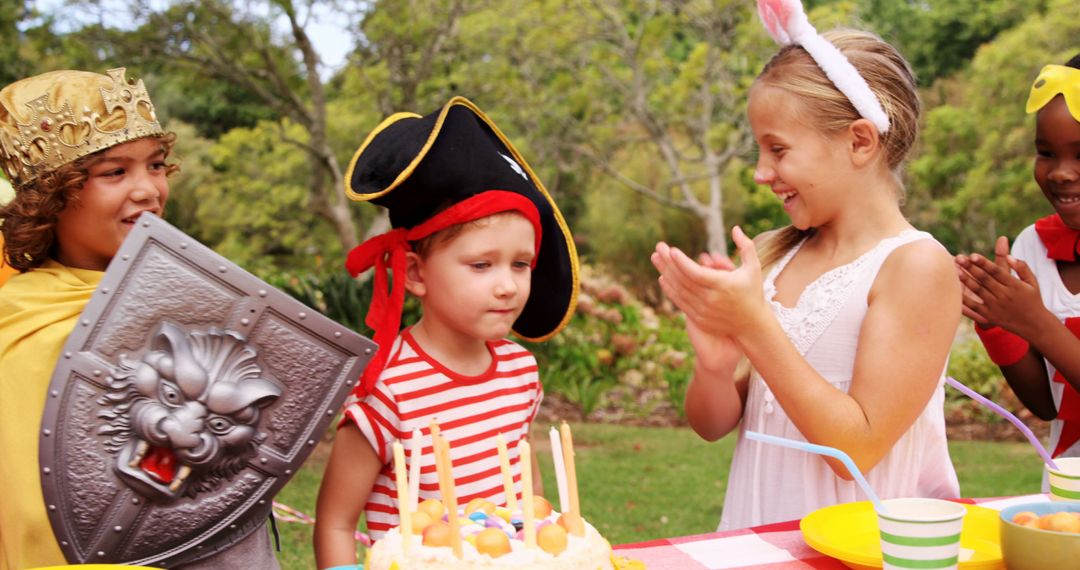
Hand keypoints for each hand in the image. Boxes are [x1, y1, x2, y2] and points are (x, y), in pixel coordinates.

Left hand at [651, 226, 767, 340]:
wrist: (752, 325)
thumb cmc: (753, 292)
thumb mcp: (753, 268)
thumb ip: (746, 246)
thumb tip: (735, 228)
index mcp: (723, 285)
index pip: (696, 273)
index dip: (682, 262)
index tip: (672, 250)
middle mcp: (711, 299)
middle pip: (683, 279)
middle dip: (668, 262)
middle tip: (659, 246)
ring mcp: (703, 310)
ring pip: (679, 290)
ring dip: (665, 273)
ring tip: (656, 258)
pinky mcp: (699, 318)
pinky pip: (680, 302)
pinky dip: (670, 290)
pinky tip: (663, 277)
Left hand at [956, 236, 1044, 335]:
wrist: (1034, 325)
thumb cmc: (1032, 299)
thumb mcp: (1032, 282)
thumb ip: (1022, 267)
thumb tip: (1009, 256)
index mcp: (1015, 285)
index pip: (996, 271)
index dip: (984, 263)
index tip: (972, 255)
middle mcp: (1005, 295)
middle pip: (985, 279)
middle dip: (971, 268)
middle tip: (959, 258)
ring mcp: (996, 306)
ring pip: (978, 291)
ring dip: (966, 280)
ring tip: (955, 270)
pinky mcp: (990, 316)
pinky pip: (974, 307)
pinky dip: (964, 299)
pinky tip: (955, 290)